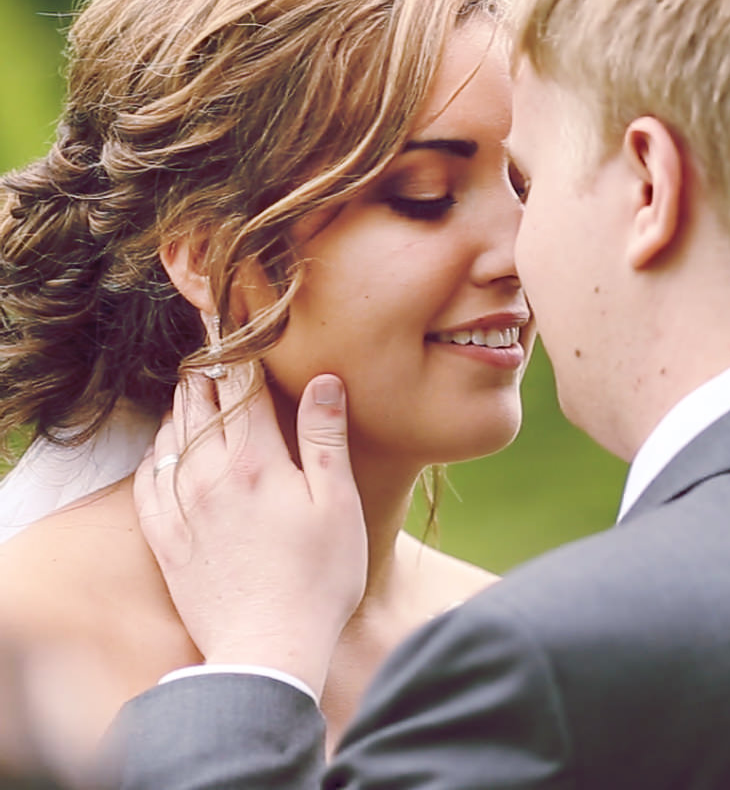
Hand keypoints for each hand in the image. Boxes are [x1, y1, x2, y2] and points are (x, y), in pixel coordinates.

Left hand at [133, 366, 365, 696]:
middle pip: (199, 404)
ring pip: (171, 436)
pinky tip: (166, 448)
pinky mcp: (165, 538)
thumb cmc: (319, 578)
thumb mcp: (339, 503)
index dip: (240, 351)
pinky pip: (148, 480)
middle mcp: (208, 475)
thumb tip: (324, 381)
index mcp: (255, 460)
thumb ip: (325, 437)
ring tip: (194, 388)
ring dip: (183, 406)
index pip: (240, 386)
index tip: (238, 324)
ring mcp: (181, 507)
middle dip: (209, 372)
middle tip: (215, 349)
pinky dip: (157, 452)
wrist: (267, 647)